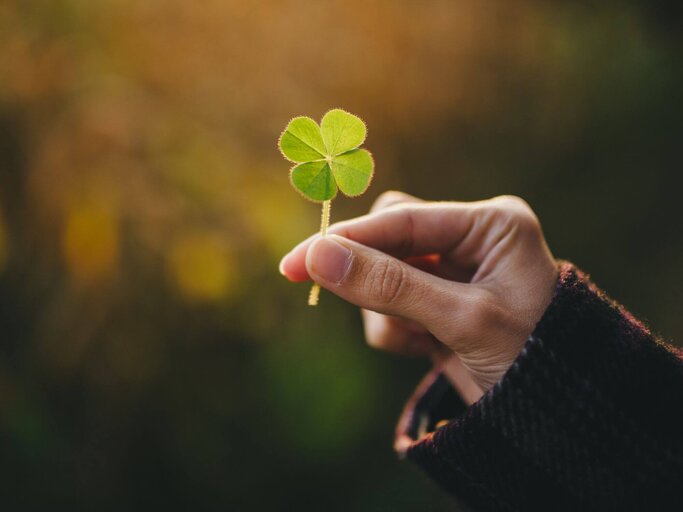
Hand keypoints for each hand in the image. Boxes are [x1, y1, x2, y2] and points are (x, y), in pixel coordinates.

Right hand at [279, 191, 557, 402]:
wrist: (558, 417)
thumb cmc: (532, 360)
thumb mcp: (461, 319)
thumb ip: (390, 285)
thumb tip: (317, 257)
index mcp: (490, 224)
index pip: (403, 219)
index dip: (347, 240)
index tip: (297, 262)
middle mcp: (470, 239)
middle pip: (387, 237)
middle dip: (368, 273)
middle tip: (332, 293)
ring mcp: (453, 271)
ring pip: (383, 272)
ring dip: (384, 310)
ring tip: (415, 339)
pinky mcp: (437, 302)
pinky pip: (390, 302)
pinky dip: (393, 328)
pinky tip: (422, 348)